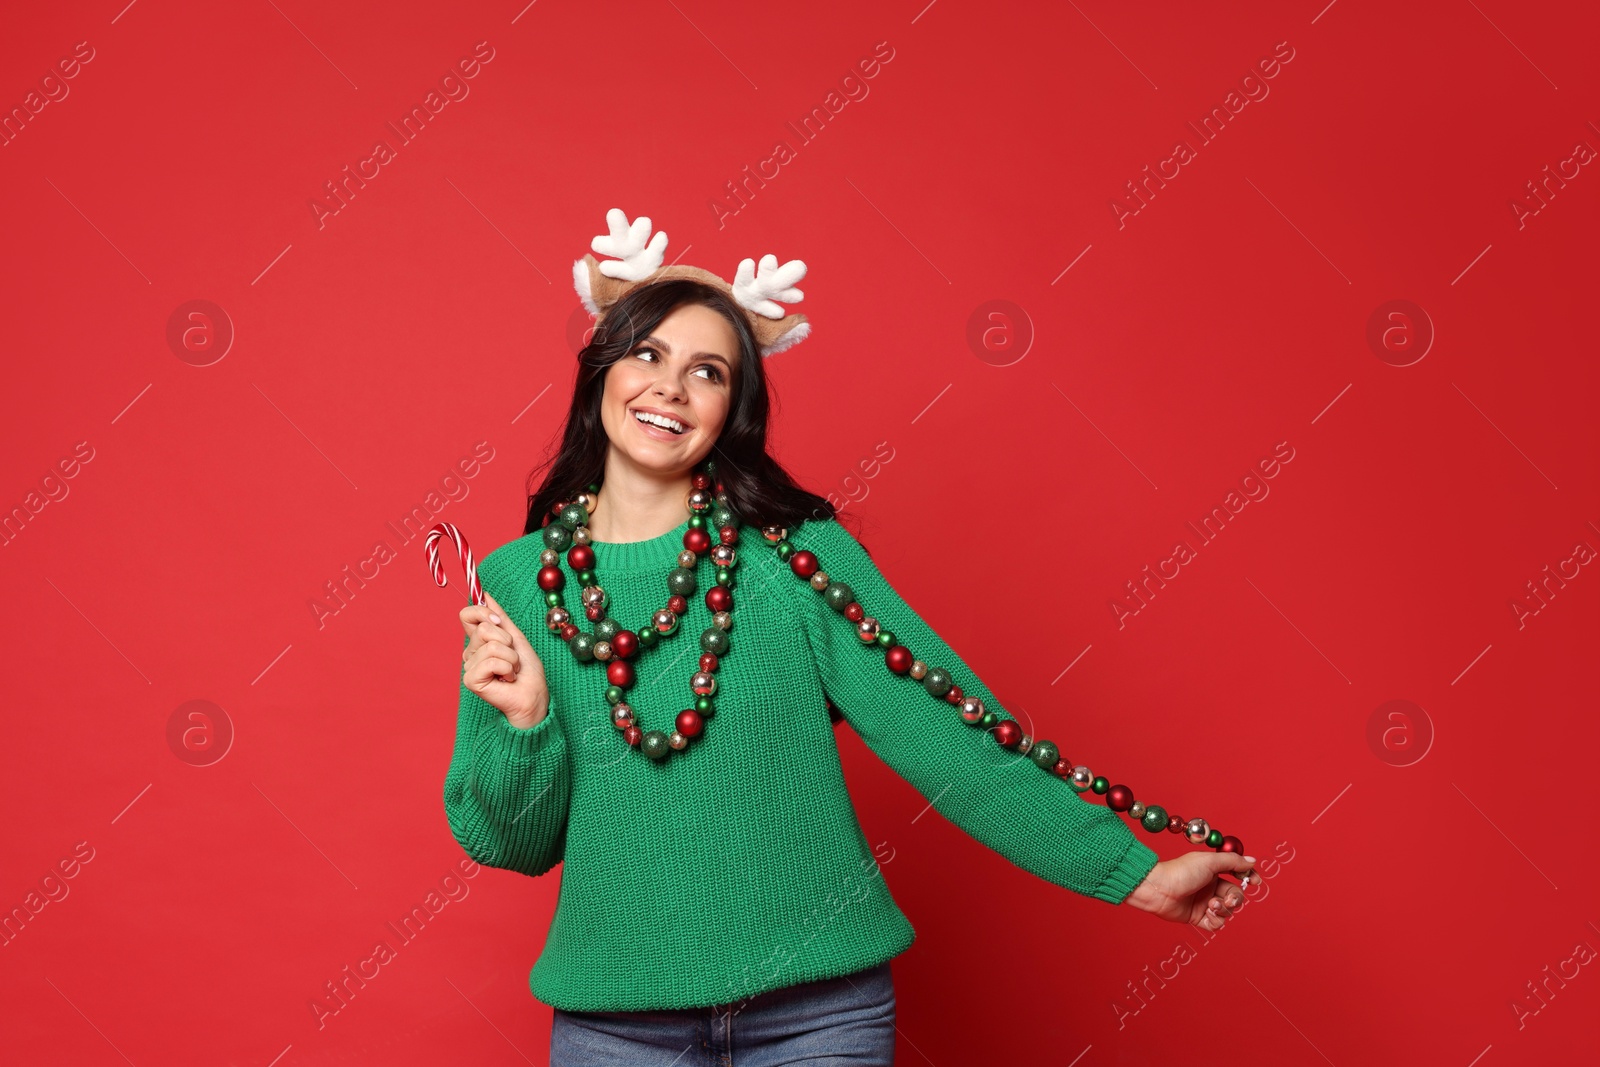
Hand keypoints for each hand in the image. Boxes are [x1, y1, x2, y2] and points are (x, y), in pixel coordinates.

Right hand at [458, 591, 549, 729]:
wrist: (534, 695)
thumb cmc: (527, 671)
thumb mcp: (516, 637)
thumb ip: (500, 618)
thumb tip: (485, 595)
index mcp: (479, 641)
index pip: (466, 615)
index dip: (482, 612)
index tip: (498, 620)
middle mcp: (470, 653)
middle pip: (483, 628)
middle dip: (506, 640)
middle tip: (512, 657)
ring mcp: (469, 667)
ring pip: (491, 645)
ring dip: (511, 658)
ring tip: (512, 671)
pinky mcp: (471, 680)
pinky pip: (491, 661)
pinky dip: (507, 668)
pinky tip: (507, 679)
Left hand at [1123, 853, 1256, 930]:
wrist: (1159, 889)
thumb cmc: (1181, 871)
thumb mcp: (1209, 862)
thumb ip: (1232, 862)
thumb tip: (1252, 861)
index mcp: (1213, 871)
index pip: (1237, 874)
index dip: (1248, 878)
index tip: (1255, 882)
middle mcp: (1210, 887)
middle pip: (1235, 895)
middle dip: (1235, 898)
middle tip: (1227, 898)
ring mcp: (1204, 903)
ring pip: (1228, 910)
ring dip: (1223, 909)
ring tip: (1210, 905)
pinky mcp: (1198, 918)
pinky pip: (1217, 924)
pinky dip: (1216, 920)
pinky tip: (1207, 913)